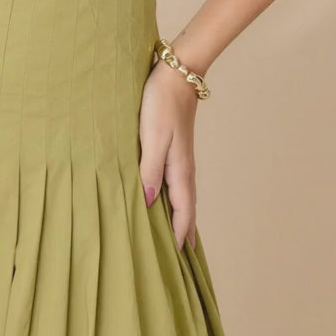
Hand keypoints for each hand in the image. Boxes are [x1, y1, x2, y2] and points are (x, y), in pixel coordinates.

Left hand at [138, 57, 198, 250]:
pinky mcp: (175, 149)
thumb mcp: (152, 137)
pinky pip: (176, 184)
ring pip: (182, 197)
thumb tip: (148, 202)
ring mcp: (181, 159)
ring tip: (176, 238)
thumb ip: (150, 170)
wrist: (176, 75)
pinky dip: (175, 200)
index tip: (175, 260)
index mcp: (179, 170)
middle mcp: (183, 169)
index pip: (182, 212)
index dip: (179, 235)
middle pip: (186, 208)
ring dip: (180, 217)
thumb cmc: (161, 104)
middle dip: (183, 232)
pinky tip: (166, 201)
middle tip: (181, 260)